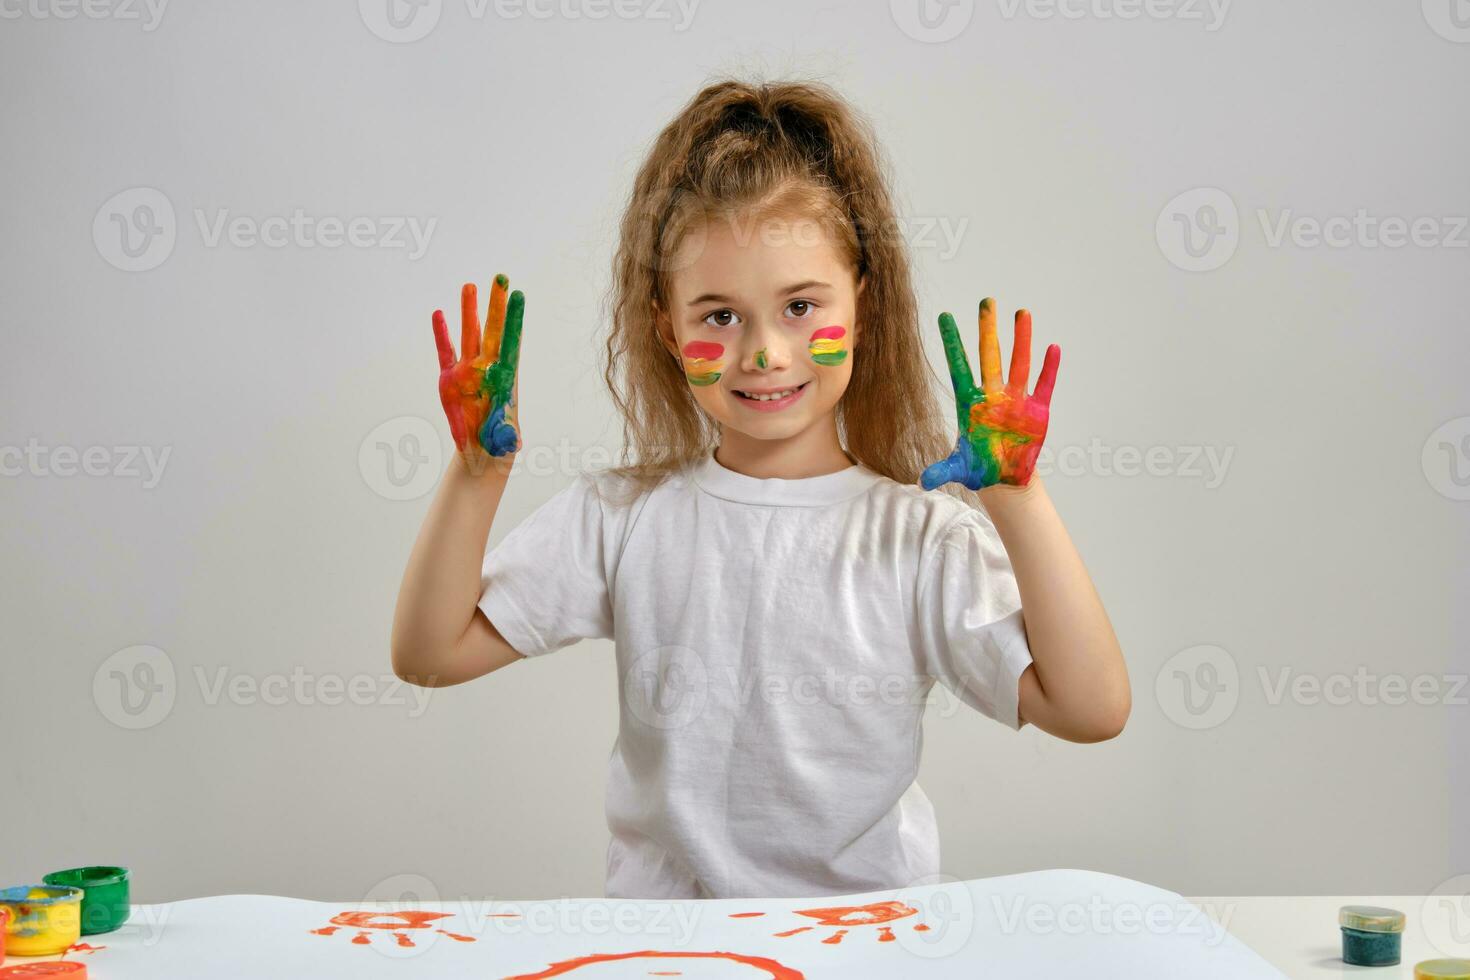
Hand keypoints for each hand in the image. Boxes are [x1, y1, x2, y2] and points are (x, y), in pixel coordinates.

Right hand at [432, 273, 523, 466]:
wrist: (482, 449)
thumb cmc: (499, 442)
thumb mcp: (505, 442)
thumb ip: (507, 438)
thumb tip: (513, 443)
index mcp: (505, 379)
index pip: (511, 343)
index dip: (513, 320)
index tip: (519, 295)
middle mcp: (487, 369)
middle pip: (491, 331)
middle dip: (495, 305)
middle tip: (501, 277)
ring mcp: (467, 371)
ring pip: (468, 334)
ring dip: (468, 310)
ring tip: (469, 285)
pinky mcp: (449, 379)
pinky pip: (445, 351)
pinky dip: (441, 333)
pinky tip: (439, 313)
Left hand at [922, 297, 1058, 490]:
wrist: (1005, 480)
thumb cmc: (979, 470)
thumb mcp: (959, 469)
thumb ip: (941, 470)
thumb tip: (921, 482)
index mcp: (970, 404)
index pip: (959, 367)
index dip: (952, 343)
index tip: (945, 316)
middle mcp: (993, 396)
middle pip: (990, 357)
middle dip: (988, 330)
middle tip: (986, 301)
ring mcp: (1016, 401)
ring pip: (1019, 364)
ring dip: (1022, 339)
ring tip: (1022, 312)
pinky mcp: (1037, 412)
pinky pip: (1044, 386)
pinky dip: (1050, 368)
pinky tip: (1052, 348)